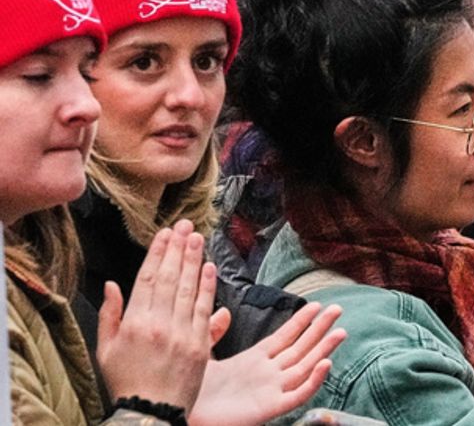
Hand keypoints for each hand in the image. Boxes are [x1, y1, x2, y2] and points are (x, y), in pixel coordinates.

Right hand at [97, 221, 219, 412]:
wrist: (151, 413)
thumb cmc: (125, 382)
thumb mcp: (105, 350)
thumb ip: (109, 315)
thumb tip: (112, 284)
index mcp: (134, 324)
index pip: (149, 278)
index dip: (158, 253)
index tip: (165, 233)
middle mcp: (159, 325)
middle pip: (172, 278)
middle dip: (179, 248)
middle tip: (186, 225)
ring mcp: (182, 334)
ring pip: (190, 289)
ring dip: (195, 260)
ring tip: (198, 238)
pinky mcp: (200, 344)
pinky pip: (205, 309)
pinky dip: (209, 286)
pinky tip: (210, 267)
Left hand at [190, 303, 346, 425]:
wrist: (180, 413)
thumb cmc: (190, 390)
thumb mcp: (202, 353)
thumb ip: (214, 331)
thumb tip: (225, 310)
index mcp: (254, 360)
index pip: (285, 336)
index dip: (301, 321)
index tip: (316, 304)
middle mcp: (268, 373)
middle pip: (301, 348)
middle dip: (320, 329)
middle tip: (338, 309)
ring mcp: (271, 390)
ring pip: (305, 367)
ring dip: (323, 349)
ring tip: (341, 332)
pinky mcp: (270, 408)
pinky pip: (297, 394)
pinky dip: (313, 380)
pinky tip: (324, 364)